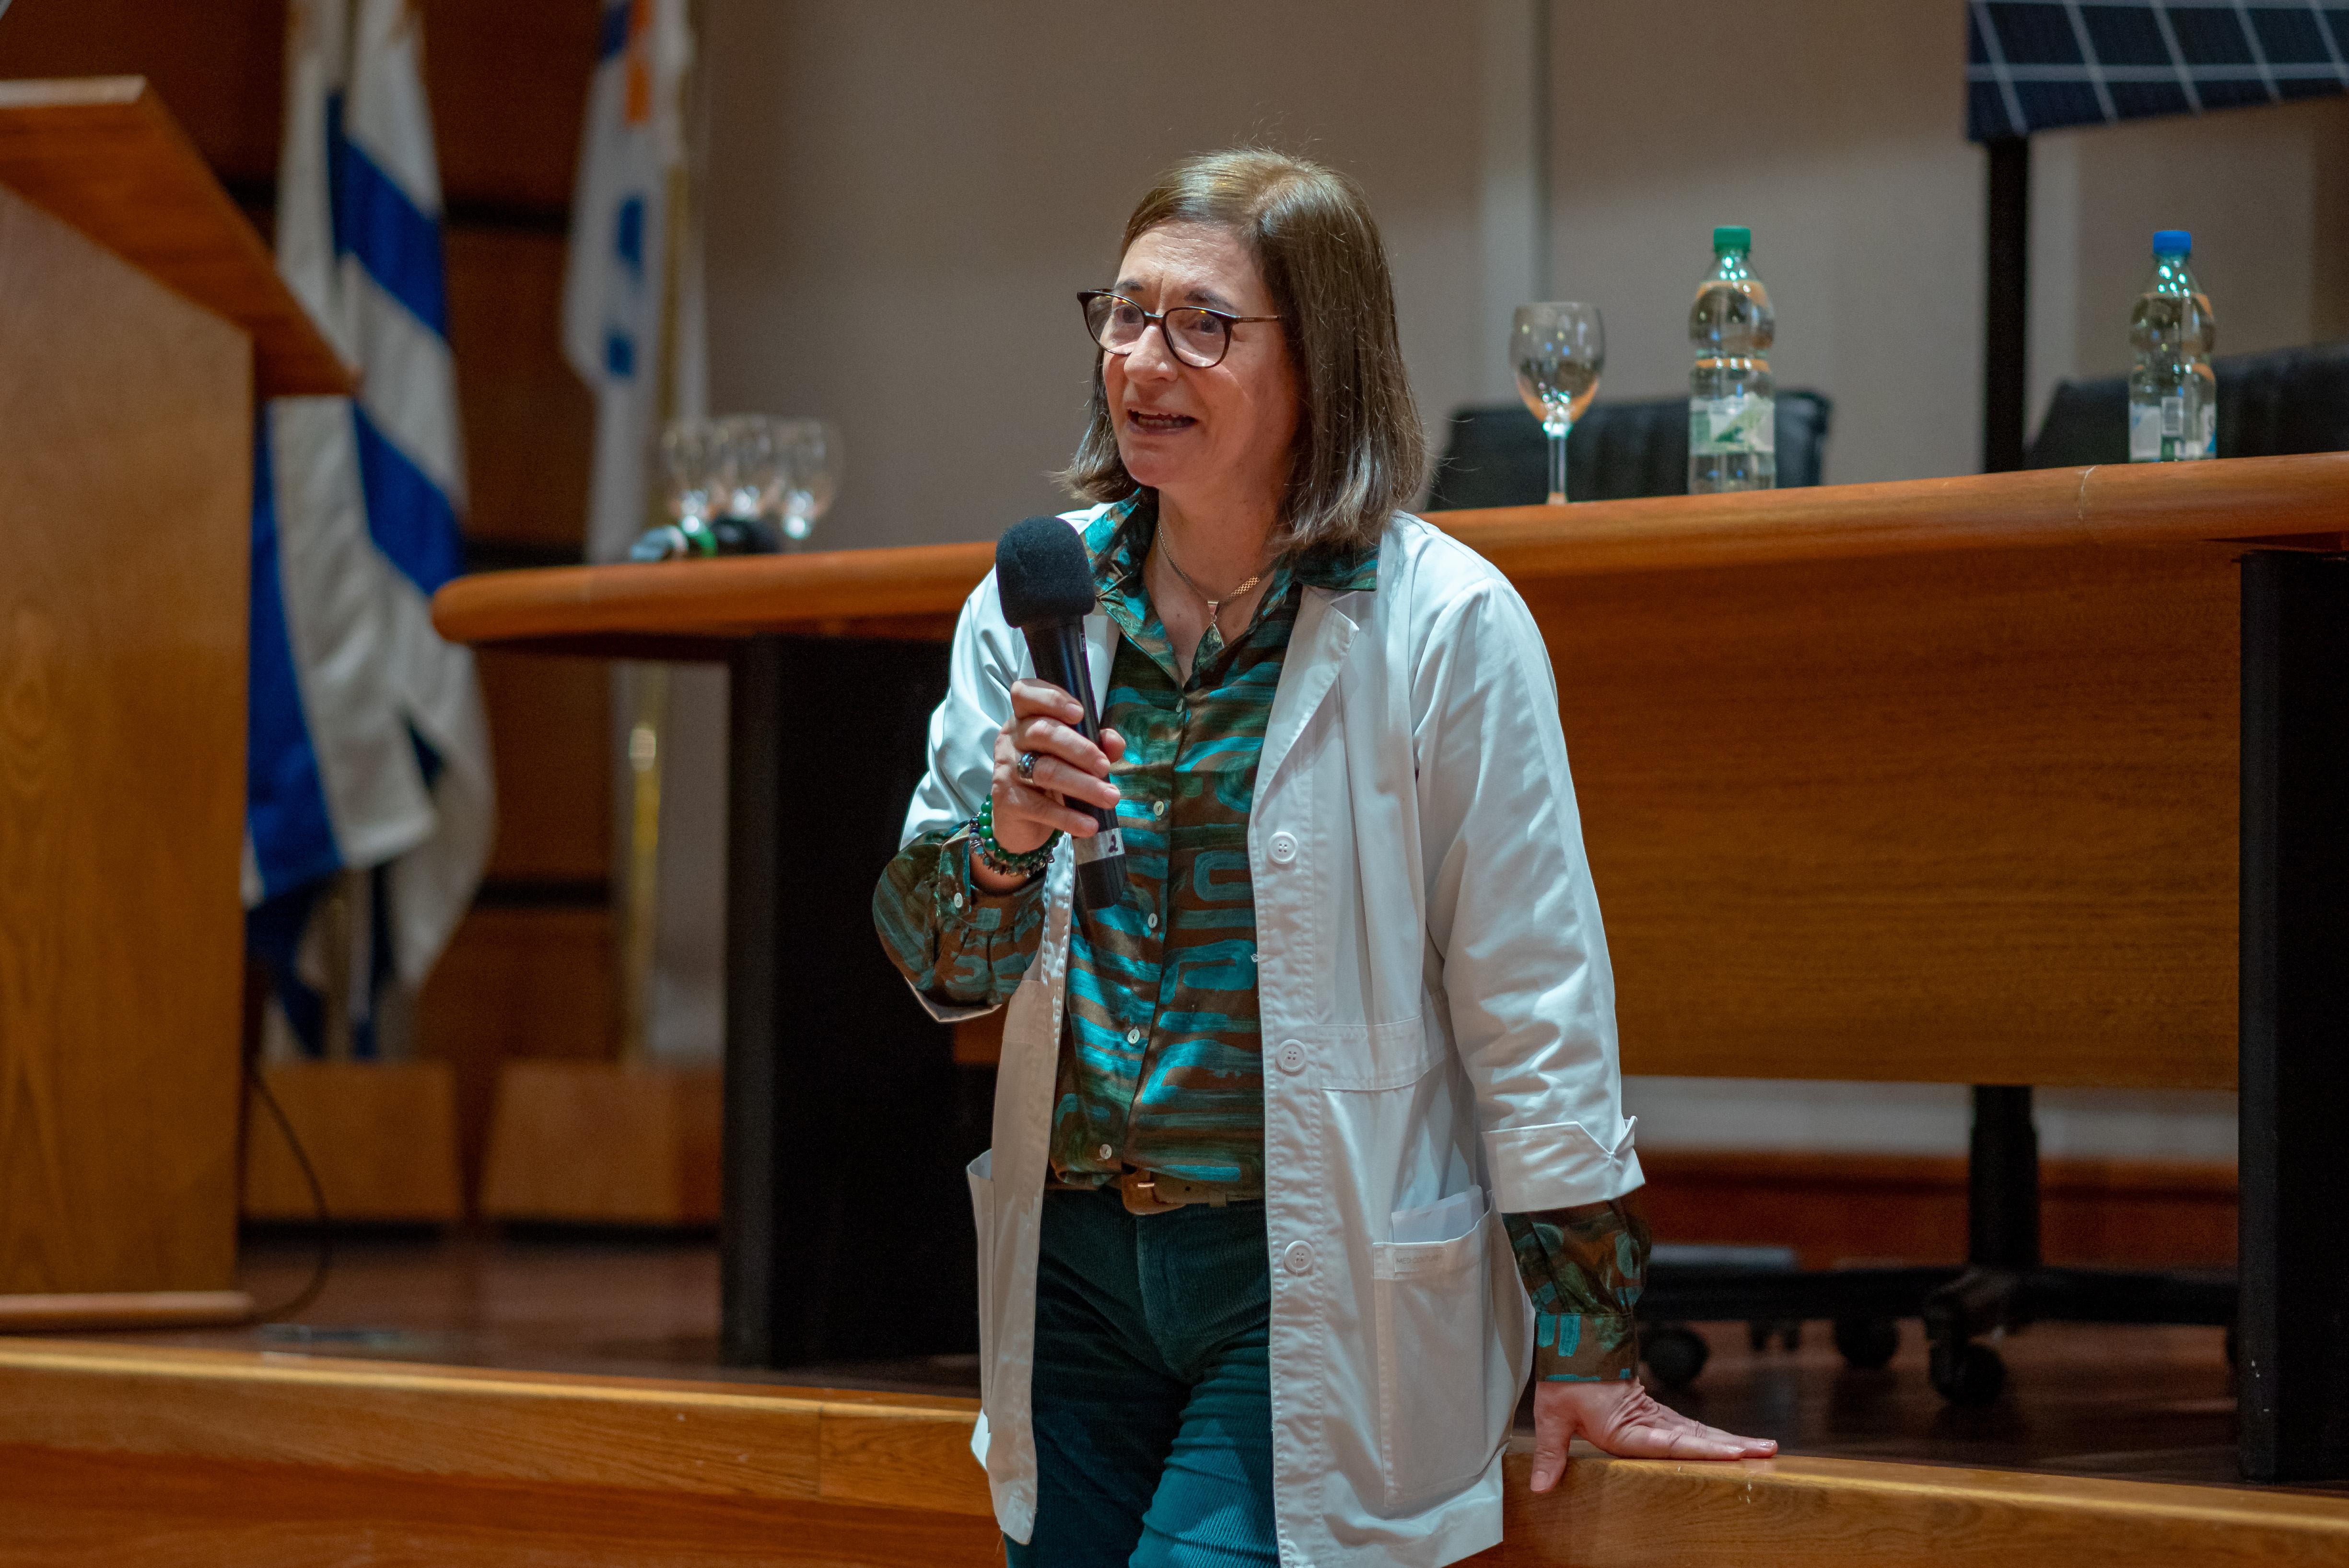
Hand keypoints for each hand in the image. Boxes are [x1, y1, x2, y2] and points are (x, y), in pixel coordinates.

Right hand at [978, 678, 1124, 888]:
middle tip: (1105, 768)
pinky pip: (1040, 806)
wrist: (1021, 821)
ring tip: (1110, 797)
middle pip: (1043, 733)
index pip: (1025, 694)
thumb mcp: (1075, 757)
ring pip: (1045, 770)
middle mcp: (1011, 739)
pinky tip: (1089, 824)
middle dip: (1081, 749)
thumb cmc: (1051, 778)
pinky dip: (1068, 817)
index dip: (1051, 698)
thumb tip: (1114, 741)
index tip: (1079, 713)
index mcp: (1026, 718)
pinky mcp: (1006, 800)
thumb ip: (1097, 745)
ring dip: (1083, 784)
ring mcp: (1006, 769)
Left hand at [1527, 1378, 1775, 1490]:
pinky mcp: (1656, 1414)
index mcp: (1624, 1427)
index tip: (1728, 1452)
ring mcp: (1655, 1417)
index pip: (1665, 1441)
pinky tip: (1737, 1446)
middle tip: (1766, 1452)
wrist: (1574, 1345)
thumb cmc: (1565, 1380)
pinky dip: (1716, 1438)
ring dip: (1732, 1441)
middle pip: (1695, 1438)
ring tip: (1766, 1449)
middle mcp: (1646, 1423)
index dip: (1696, 1449)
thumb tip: (1541, 1488)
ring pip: (1699, 1432)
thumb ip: (1551, 1454)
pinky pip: (1691, 1429)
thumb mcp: (1551, 1415)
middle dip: (1732, 1447)